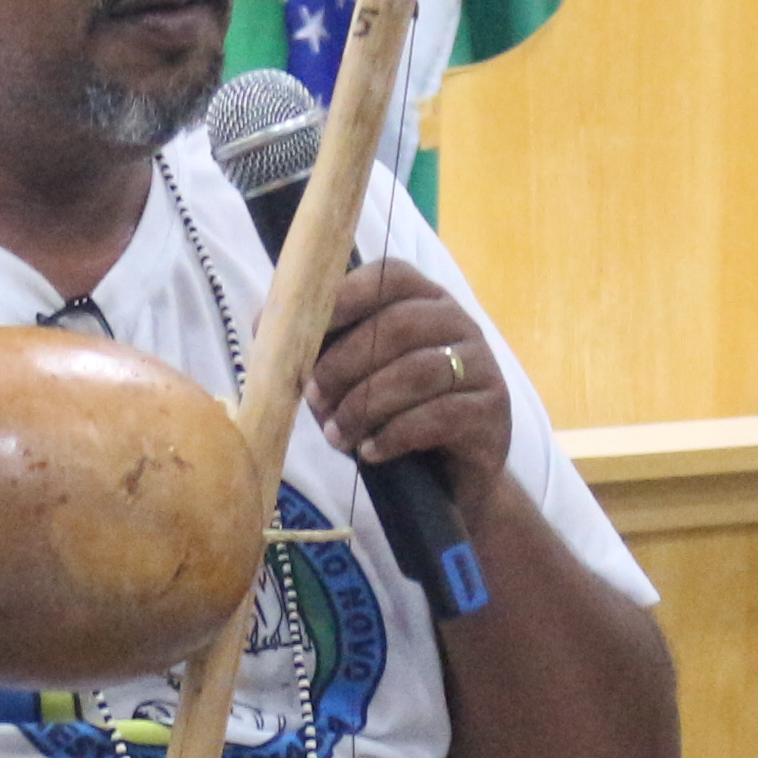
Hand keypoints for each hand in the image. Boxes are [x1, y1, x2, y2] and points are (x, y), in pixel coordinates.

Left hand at [306, 263, 510, 505]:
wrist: (452, 480)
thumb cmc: (393, 417)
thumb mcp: (351, 379)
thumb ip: (319, 348)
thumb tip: (264, 322)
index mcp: (424, 300)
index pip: (390, 276)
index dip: (346, 296)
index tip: (305, 331)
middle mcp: (459, 322)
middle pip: (400, 324)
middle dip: (347, 363)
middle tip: (314, 399)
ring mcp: (481, 365)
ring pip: (419, 372)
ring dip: (366, 406)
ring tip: (336, 436)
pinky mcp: (493, 409)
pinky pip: (440, 415)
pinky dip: (395, 435)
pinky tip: (370, 452)